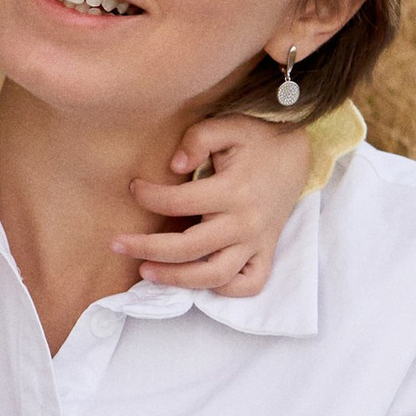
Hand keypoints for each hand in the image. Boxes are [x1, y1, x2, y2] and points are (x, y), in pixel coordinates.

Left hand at [115, 112, 320, 293]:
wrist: (299, 153)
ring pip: (214, 275)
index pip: (179, 203)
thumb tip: (174, 165)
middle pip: (188, 248)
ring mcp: (256, 242)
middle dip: (147, 248)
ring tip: (145, 272)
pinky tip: (197, 279)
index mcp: (233, 190)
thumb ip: (198, 139)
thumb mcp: (228, 126)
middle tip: (117, 244)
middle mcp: (244, 222)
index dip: (149, 197)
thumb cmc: (257, 139)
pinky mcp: (265, 253)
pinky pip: (246, 284)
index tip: (134, 188)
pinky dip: (222, 288)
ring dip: (176, 278)